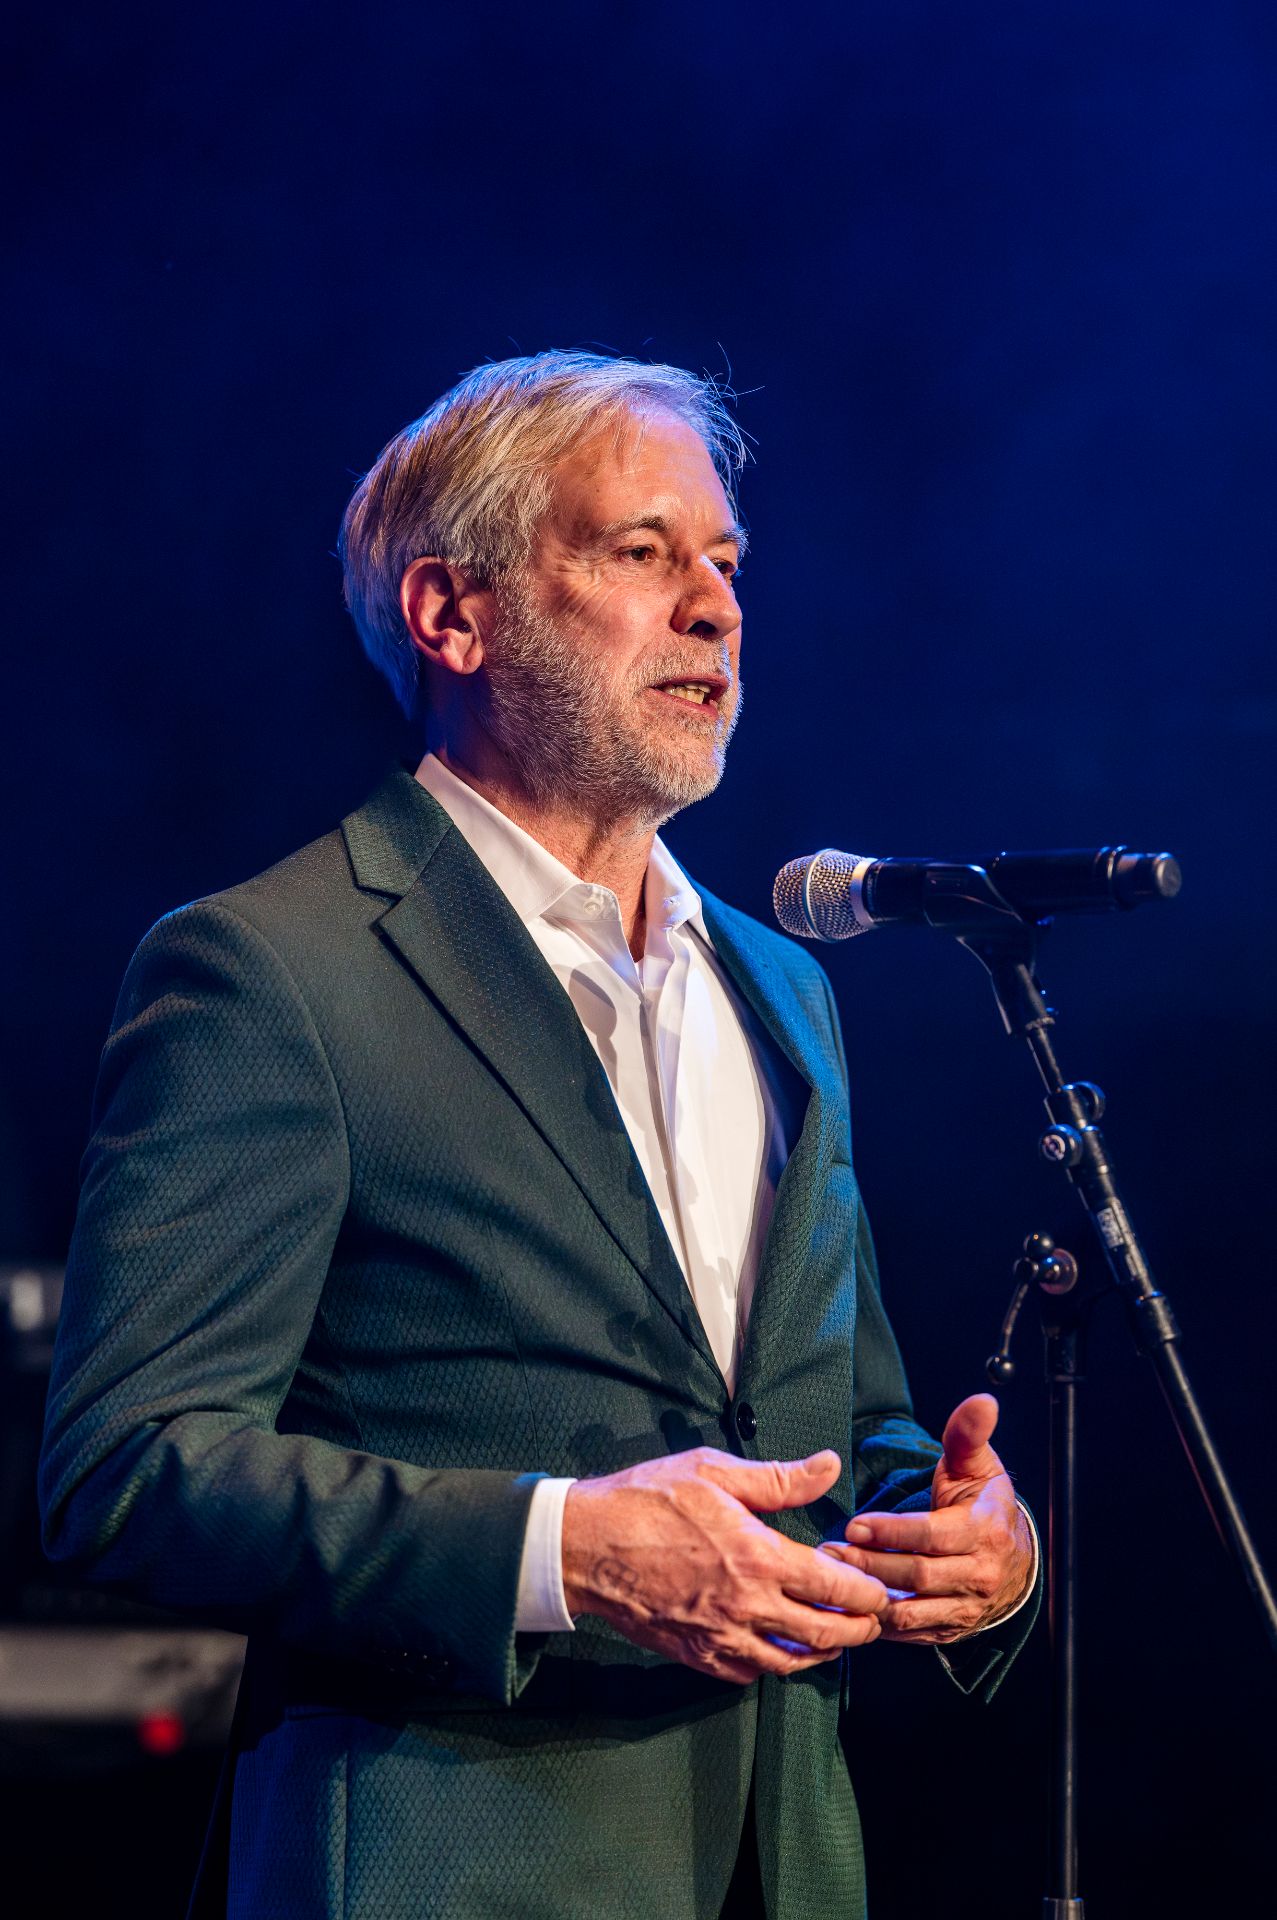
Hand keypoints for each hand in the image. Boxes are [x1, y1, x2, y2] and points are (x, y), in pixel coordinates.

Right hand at [561, 1447, 890, 1683]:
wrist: (585, 1546)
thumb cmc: (647, 1500)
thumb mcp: (714, 1472)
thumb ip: (779, 1478)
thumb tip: (829, 1465)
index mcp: (757, 1558)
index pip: (835, 1589)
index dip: (867, 1593)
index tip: (877, 1588)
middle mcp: (747, 1607)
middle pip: (825, 1635)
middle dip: (859, 1631)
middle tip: (872, 1621)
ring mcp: (721, 1637)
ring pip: (790, 1663)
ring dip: (822, 1653)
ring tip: (835, 1637)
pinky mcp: (697, 1655)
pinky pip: (749, 1674)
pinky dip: (774, 1665)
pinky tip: (779, 1648)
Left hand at [824, 1394, 1033, 1644]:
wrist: (1015, 1559)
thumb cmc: (984, 1504)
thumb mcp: (978, 1465)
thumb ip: (968, 1434)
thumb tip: (982, 1401)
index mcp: (984, 1531)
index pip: (932, 1536)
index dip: (891, 1532)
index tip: (854, 1523)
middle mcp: (978, 1574)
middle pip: (918, 1575)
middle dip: (871, 1564)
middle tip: (830, 1551)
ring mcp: (966, 1607)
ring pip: (913, 1609)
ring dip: (870, 1597)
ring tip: (832, 1578)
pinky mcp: (951, 1629)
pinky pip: (911, 1632)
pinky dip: (880, 1624)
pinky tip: (851, 1606)